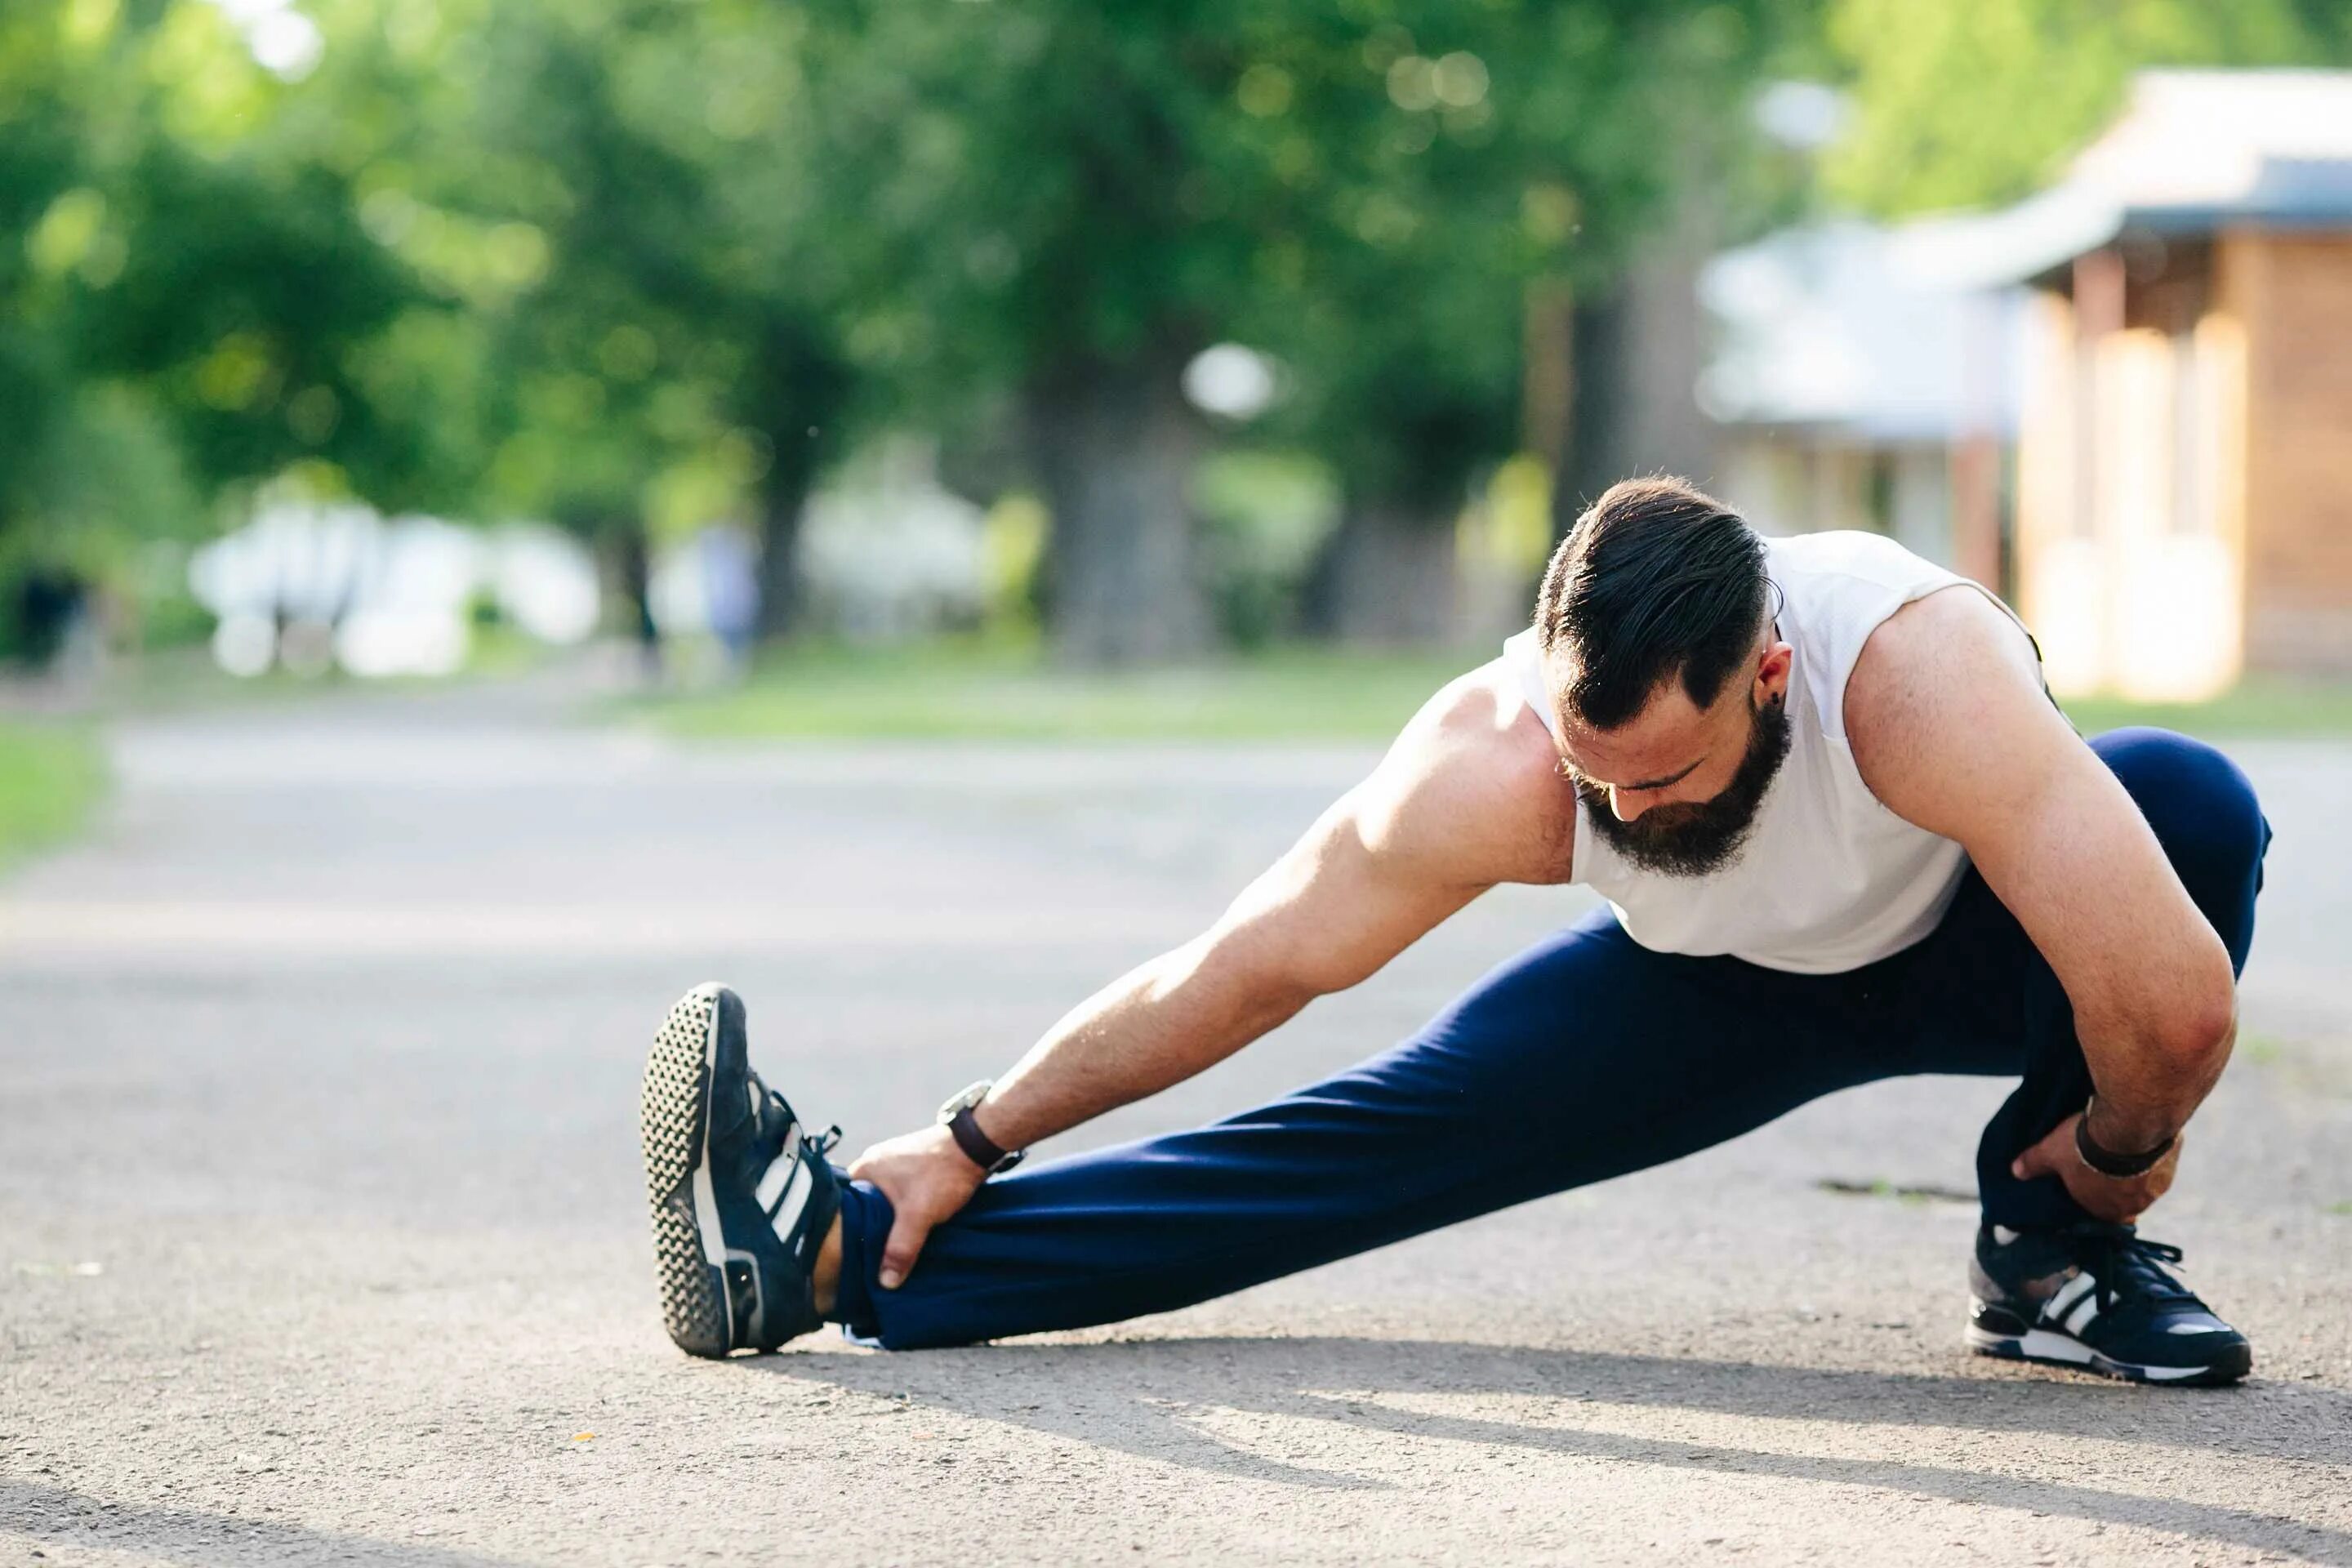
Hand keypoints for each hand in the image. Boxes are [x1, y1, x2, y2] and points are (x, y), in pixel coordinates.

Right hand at [846, 1123, 987, 1289]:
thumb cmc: (941, 1172)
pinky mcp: (913, 1166)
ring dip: (890, 1220)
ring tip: (893, 1244)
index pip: (841, 1206)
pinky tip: (911, 1224)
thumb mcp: (918, 1215)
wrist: (975, 1144)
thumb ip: (900, 1248)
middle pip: (863, 1205)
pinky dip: (903, 1209)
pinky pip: (899, 1194)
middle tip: (873, 1254)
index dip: (846, 1231)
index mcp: (864, 1168)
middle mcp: (875, 1162)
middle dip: (870, 1229)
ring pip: (884, 1201)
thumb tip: (886, 1282)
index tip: (851, 1253)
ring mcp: (895, 1162)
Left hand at [2009, 1112, 2181, 1223]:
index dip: (2093, 1201)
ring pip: (2143, 1184)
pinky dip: (2150, 1156)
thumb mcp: (2051, 1152)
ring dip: (2134, 1172)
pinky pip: (2159, 1165)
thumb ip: (2034, 1164)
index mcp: (2106, 1211)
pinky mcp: (2171, 1165)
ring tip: (2120, 1150)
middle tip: (2102, 1164)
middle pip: (2124, 1201)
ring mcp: (2157, 1187)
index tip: (2087, 1184)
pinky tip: (2139, 1140)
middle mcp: (2136, 1205)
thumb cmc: (2085, 1144)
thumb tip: (2015, 1171)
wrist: (2130, 1122)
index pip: (2100, 1216)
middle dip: (2113, 1186)